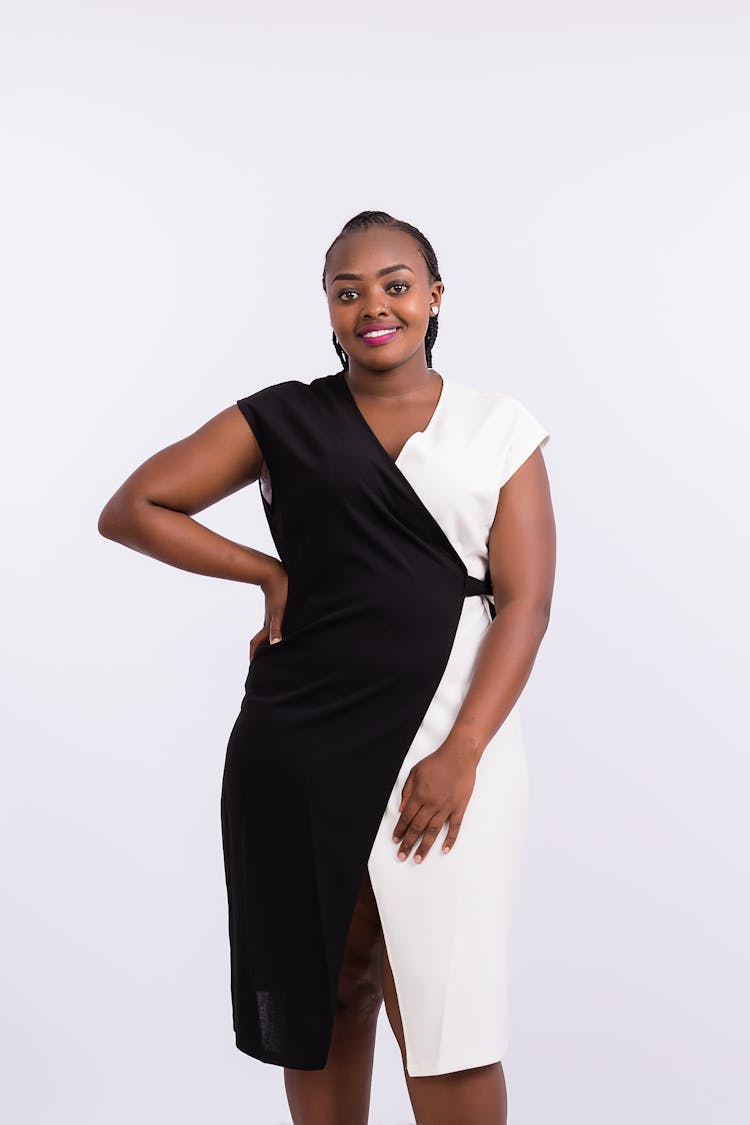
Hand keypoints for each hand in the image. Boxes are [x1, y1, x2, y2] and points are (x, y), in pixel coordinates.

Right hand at [249, 558, 287, 661]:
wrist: (274, 573)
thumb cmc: (279, 591)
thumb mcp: (280, 612)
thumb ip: (277, 628)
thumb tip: (275, 645)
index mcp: (268, 625)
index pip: (256, 644)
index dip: (253, 656)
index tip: (253, 666)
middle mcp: (268, 622)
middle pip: (260, 641)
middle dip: (259, 652)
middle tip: (261, 663)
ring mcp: (271, 615)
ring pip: (267, 633)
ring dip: (266, 643)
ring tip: (271, 651)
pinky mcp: (276, 609)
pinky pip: (273, 625)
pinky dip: (274, 632)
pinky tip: (281, 632)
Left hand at [391, 740, 477, 863]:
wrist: (459, 755)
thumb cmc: (437, 761)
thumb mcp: (415, 771)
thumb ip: (406, 791)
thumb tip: (400, 809)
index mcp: (419, 795)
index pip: (406, 818)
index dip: (400, 831)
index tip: (395, 841)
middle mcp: (431, 803)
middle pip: (417, 828)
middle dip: (408, 844)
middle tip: (402, 856)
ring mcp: (446, 807)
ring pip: (433, 831)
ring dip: (425, 846)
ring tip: (418, 859)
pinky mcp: (459, 807)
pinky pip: (454, 827)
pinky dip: (450, 839)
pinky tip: (444, 849)